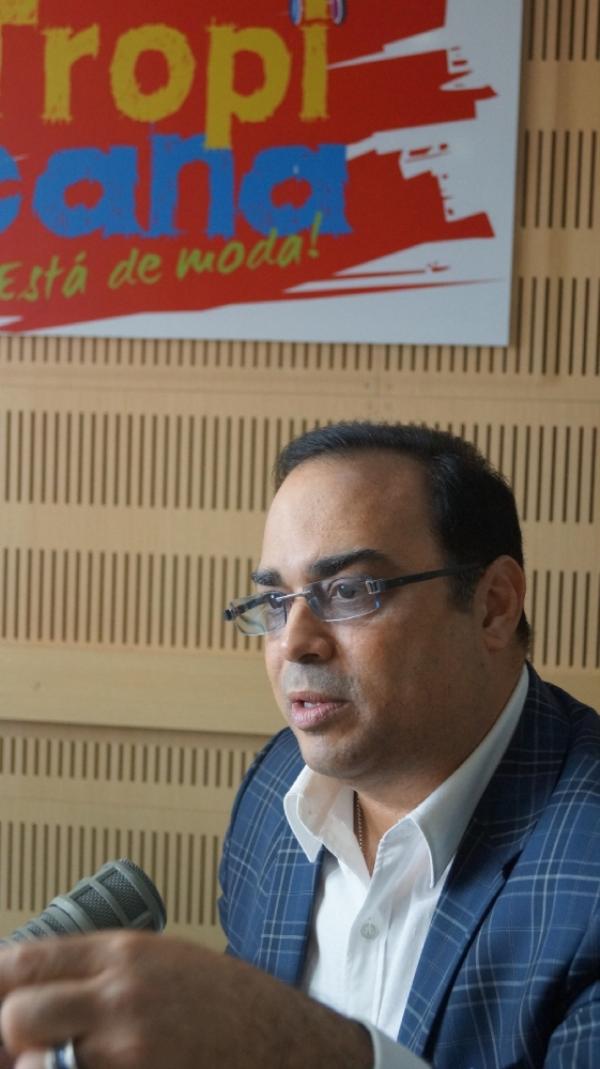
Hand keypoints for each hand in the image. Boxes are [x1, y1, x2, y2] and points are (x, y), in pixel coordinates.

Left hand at [0, 932, 372, 1067]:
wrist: (289, 1045)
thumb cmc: (230, 1004)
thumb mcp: (163, 961)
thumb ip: (101, 972)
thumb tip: (35, 993)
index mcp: (123, 952)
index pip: (23, 961)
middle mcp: (120, 996)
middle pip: (18, 1015)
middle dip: (12, 1038)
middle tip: (26, 1050)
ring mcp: (130, 1050)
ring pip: (42, 1068)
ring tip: (65, 1064)